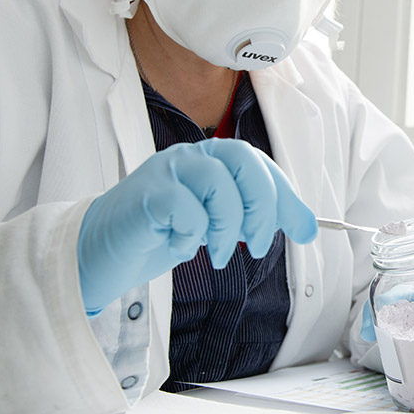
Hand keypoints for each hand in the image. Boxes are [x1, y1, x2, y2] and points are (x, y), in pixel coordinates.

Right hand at [77, 139, 316, 314]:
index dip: (285, 196)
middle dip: (262, 206)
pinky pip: (185, 208)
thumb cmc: (164, 233)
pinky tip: (180, 247)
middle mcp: (191, 156)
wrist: (102, 251)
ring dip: (227, 228)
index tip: (303, 231)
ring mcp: (166, 171)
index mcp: (212, 158)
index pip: (259, 163)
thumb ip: (258, 218)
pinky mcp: (145, 195)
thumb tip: (310, 228)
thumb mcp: (220, 225)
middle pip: (244, 161)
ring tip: (218, 256)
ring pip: (218, 184)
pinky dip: (191, 235)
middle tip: (256, 245)